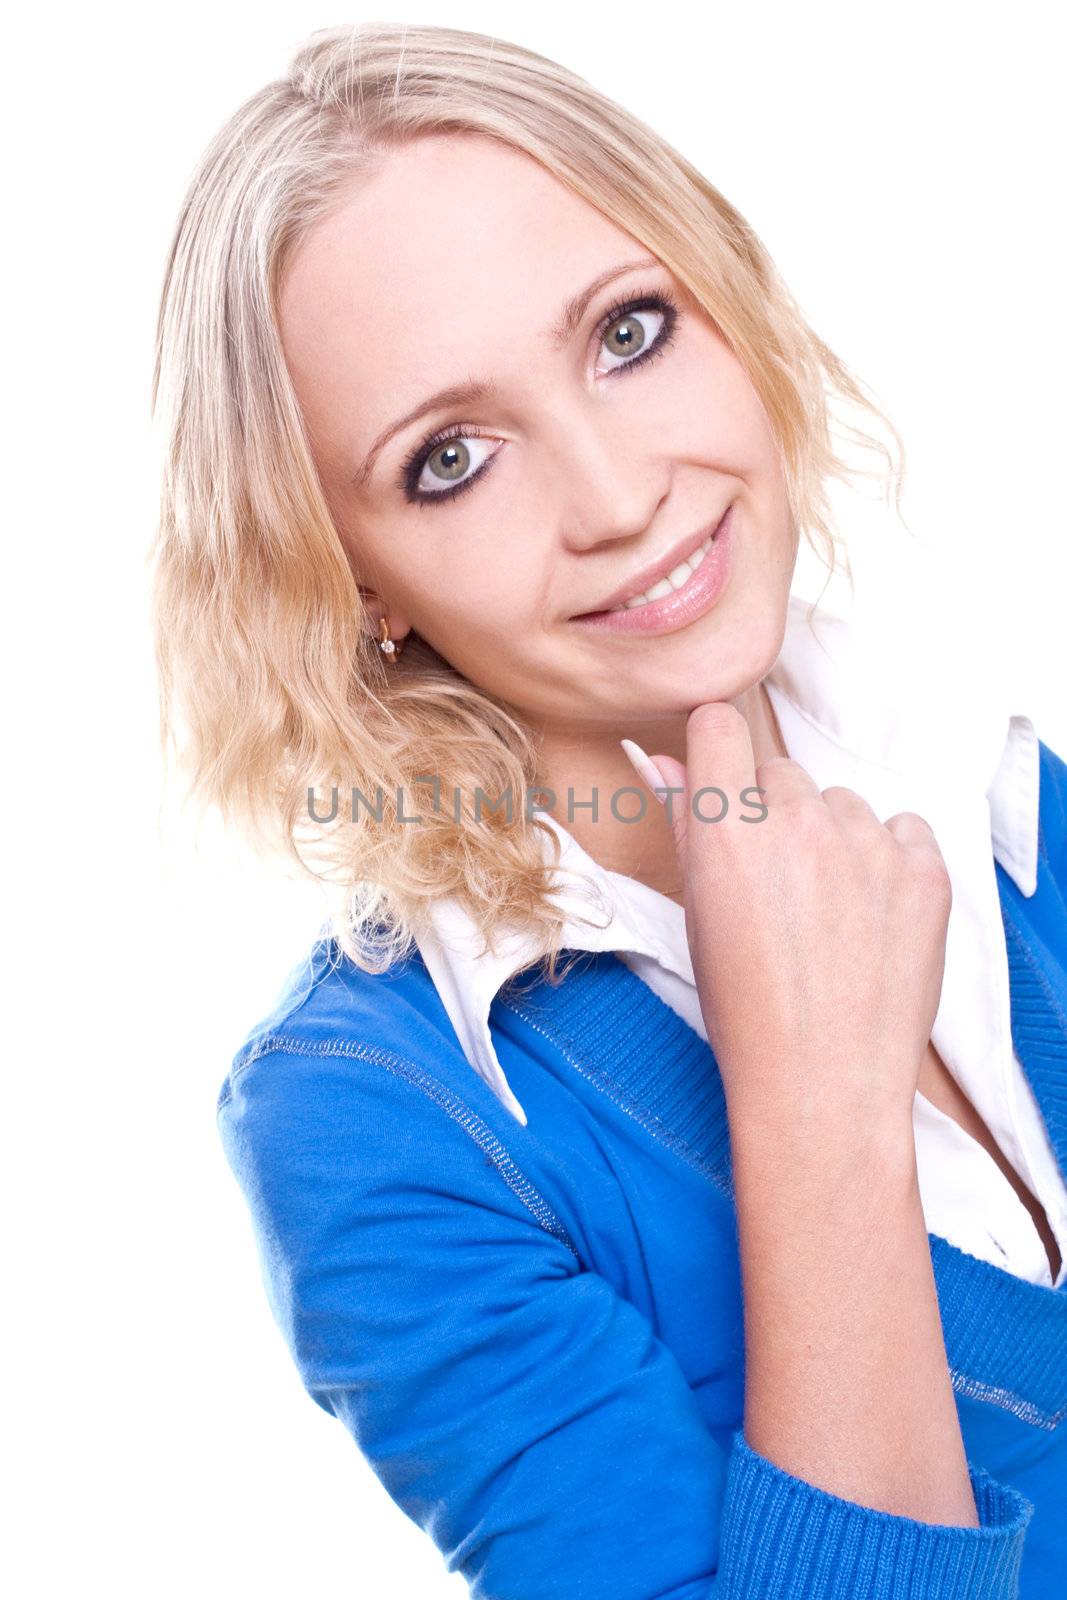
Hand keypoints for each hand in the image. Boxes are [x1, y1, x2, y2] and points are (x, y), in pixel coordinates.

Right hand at [633, 702, 951, 1132]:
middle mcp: (796, 821)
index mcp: (725, 829)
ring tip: (826, 911)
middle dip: (772, 814)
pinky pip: (903, 829)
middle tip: (774, 886)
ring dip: (832, 837)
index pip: (718, 727)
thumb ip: (679, 819)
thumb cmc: (744, 1006)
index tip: (720, 785)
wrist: (820, 1082)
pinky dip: (889, 860)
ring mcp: (866, 844)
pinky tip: (871, 914)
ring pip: (841, 802)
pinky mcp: (924, 870)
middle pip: (779, 773)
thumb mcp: (695, 911)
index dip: (715, 753)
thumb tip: (652, 754)